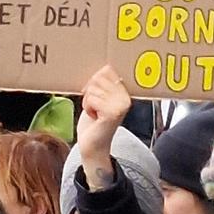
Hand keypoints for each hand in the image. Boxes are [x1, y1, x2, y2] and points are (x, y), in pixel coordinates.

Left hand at [77, 65, 131, 190]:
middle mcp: (126, 98)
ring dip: (88, 101)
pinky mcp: (112, 113)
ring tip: (94, 113)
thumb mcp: (99, 98)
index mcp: (124, 93)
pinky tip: (94, 117)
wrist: (93, 146)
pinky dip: (87, 107)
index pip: (106, 70)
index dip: (94, 81)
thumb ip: (102, 83)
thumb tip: (104, 67)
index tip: (95, 95)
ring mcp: (120, 105)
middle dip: (90, 92)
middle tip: (94, 107)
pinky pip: (91, 98)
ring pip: (93, 89)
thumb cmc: (93, 122)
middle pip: (97, 78)